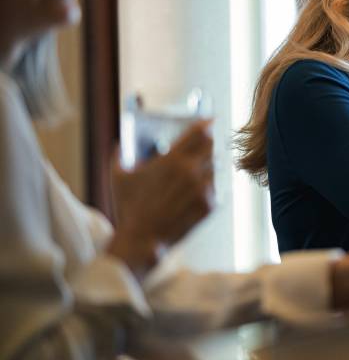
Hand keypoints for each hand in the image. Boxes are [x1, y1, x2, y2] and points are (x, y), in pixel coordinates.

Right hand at [106, 121, 214, 276]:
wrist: (141, 239)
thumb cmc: (128, 208)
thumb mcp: (118, 177)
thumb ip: (118, 154)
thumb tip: (118, 143)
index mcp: (172, 160)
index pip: (199, 132)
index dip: (206, 123)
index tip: (210, 120)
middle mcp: (191, 171)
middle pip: (212, 146)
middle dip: (209, 143)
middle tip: (205, 145)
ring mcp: (203, 189)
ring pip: (216, 167)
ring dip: (209, 165)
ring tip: (199, 171)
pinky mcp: (209, 205)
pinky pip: (217, 187)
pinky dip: (211, 185)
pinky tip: (199, 189)